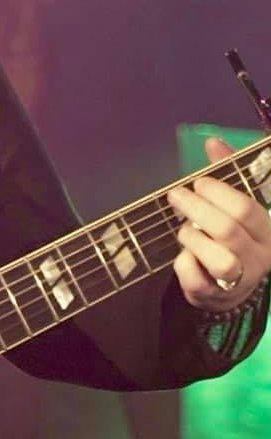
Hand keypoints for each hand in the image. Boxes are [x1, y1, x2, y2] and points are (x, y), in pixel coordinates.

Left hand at [167, 137, 270, 311]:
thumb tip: (213, 142)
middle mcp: (258, 257)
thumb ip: (225, 175)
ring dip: (193, 238)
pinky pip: (196, 280)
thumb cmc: (229, 238)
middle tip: (176, 195)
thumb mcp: (233, 207)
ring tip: (184, 229)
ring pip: (219, 260)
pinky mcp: (213, 296)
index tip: (197, 182)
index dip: (218, 192)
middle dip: (196, 208)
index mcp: (266, 231)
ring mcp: (238, 280)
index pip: (247, 209)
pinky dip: (184, 265)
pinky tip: (183, 257)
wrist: (227, 288)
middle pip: (228, 230)